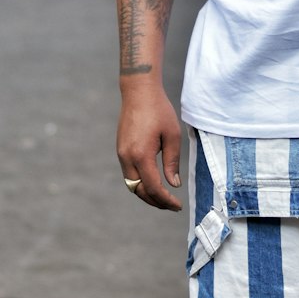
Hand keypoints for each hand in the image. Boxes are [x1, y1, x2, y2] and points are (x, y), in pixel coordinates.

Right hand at [117, 81, 182, 210]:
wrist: (138, 92)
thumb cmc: (159, 110)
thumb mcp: (173, 136)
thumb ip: (172, 162)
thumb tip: (173, 184)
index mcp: (141, 155)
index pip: (153, 187)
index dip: (166, 200)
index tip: (177, 205)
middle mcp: (127, 157)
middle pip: (139, 191)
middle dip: (155, 201)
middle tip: (171, 205)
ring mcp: (121, 154)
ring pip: (132, 184)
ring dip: (146, 194)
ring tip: (163, 197)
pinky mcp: (121, 150)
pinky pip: (129, 174)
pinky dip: (140, 183)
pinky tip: (153, 182)